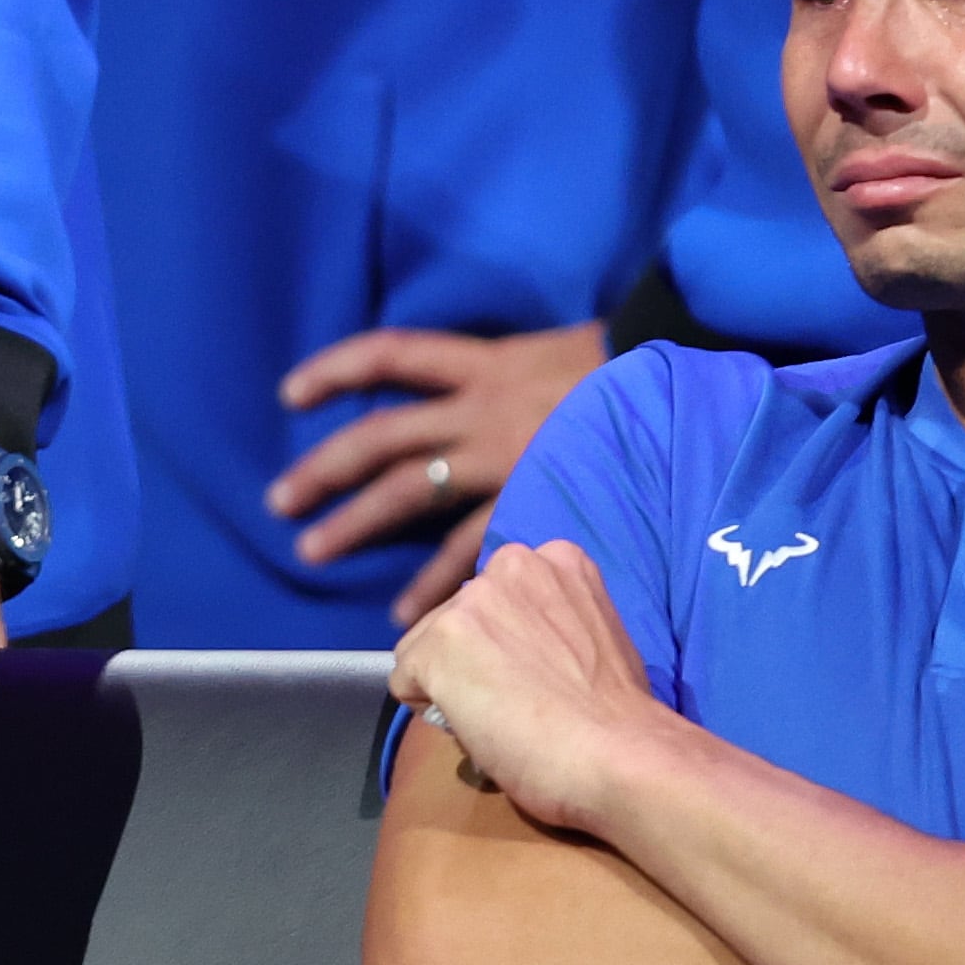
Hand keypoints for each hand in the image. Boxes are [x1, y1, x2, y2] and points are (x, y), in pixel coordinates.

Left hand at [270, 325, 608, 626]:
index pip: (391, 355)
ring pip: (408, 490)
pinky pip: (464, 545)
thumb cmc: (627, 370)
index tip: (290, 394)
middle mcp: (482, 406)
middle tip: (280, 501)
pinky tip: (401, 610)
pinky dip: (430, 580)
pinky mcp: (528, 497)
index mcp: (485, 363)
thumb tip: (487, 397)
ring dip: (354, 522)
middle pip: (380, 436)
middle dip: (325, 468)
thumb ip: (514, 381)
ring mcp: (502, 455)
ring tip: (311, 549)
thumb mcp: (560, 354)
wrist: (685, 383)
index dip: (336, 371)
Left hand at [386, 538, 679, 835]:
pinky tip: (480, 725)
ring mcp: (471, 602)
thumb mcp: (596, 634)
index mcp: (558, 558)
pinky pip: (405, 683)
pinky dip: (430, 711)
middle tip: (516, 702)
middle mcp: (512, 564)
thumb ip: (554, 622)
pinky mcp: (439, 644)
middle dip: (474, 658)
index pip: (498, 598)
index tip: (538, 676)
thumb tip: (521, 650)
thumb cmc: (619, 715)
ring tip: (500, 716)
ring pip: (427, 647)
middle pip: (458, 617)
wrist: (621, 755)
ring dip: (450, 682)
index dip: (508, 645)